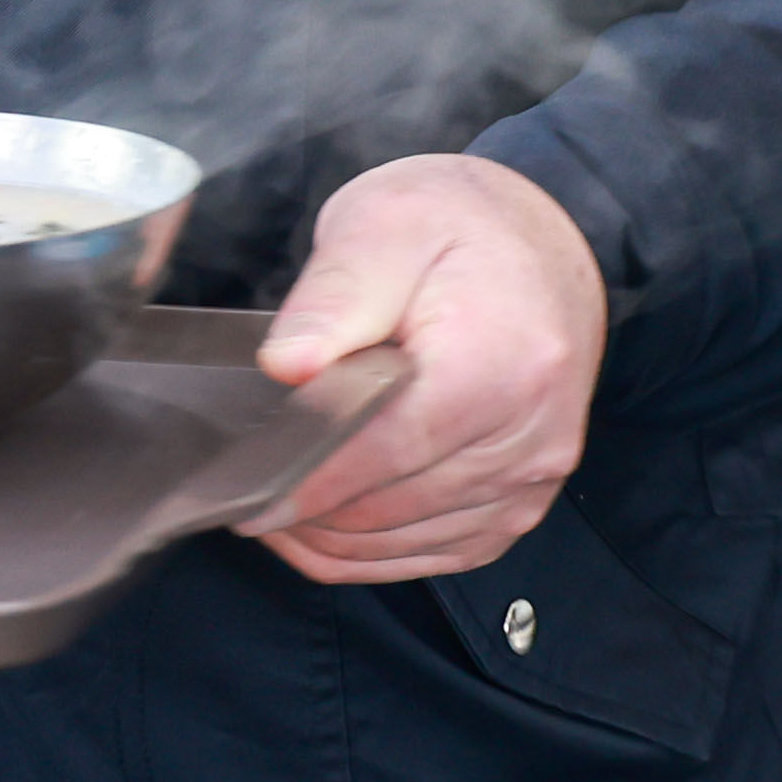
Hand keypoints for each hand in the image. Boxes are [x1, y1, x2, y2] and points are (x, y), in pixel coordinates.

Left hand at [243, 152, 607, 584]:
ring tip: (271, 502)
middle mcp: (529, 438)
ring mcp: (530, 482)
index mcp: (498, 368)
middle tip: (239, 489)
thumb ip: (333, 298)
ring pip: (399, 547)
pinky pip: (429, 556)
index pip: (382, 452)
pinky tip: (322, 521)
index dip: (303, 480)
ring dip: (328, 538)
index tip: (239, 490)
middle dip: (304, 509)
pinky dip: (368, 552)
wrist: (541, 242)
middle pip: (386, 508)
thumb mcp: (384, 225)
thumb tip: (285, 367)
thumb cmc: (459, 227)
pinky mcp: (519, 506)